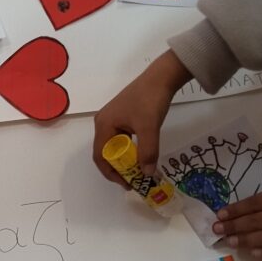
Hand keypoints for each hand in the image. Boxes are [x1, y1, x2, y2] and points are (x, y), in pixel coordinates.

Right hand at [93, 50, 191, 183]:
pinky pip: (120, 139)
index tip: (126, 183)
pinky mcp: (122, 116)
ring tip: (136, 170)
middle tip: (132, 180)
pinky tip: (139, 154)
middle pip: (105, 153)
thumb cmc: (150, 100)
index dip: (111, 173)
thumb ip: (147, 152)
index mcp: (104, 125)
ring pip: (113, 147)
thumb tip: (147, 174)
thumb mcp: (149, 127)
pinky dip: (128, 150)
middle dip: (117, 169)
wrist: (161, 76)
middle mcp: (103, 122)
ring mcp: (112, 119)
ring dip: (123, 160)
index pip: (100, 156)